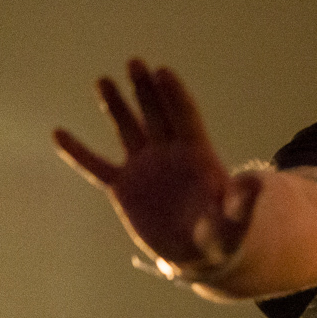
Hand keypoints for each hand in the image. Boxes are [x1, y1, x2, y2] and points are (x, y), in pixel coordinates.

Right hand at [53, 60, 259, 274]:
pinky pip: (95, 166)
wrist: (198, 255)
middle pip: (156, 114)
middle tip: (135, 63)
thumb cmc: (223, 236)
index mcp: (197, 155)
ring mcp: (144, 167)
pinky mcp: (123, 187)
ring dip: (116, 106)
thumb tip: (257, 182)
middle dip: (145, 89)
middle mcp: (168, 154)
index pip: (184, 117)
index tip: (163, 71)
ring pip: (127, 129)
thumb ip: (242, 202)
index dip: (174, 95)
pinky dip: (77, 152)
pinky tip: (58, 133)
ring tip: (104, 81)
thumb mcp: (235, 221)